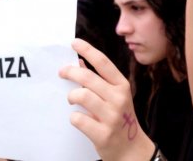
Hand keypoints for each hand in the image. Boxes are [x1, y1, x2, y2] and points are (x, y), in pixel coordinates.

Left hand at [60, 39, 154, 159]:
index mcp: (122, 86)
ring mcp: (111, 117)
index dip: (88, 50)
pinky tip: (78, 118)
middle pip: (88, 78)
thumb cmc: (119, 118)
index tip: (74, 42)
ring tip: (72, 99)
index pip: (103, 63)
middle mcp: (119, 99)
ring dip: (72, 96)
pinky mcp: (102, 134)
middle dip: (71, 72)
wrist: (130, 149)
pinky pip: (78, 119)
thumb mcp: (114, 96)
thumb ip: (98, 79)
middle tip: (62, 72)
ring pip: (82, 96)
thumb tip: (80, 61)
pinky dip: (74, 117)